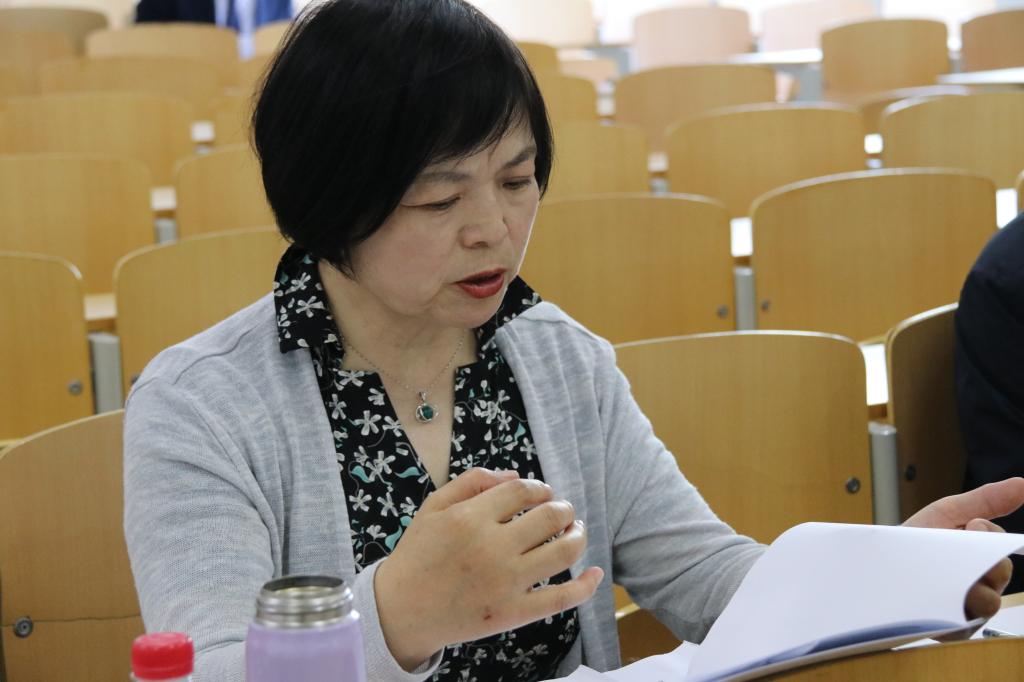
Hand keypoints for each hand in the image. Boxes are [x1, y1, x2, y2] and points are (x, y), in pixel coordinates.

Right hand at [374, 468, 603, 670]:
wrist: (400, 611)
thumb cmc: (418, 554)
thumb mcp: (433, 507)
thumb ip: (471, 482)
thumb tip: (515, 476)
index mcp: (471, 517)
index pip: (523, 491)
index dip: (540, 488)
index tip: (542, 493)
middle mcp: (492, 547)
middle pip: (549, 516)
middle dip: (564, 509)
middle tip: (562, 511)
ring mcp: (506, 582)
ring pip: (563, 551)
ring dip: (577, 535)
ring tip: (574, 531)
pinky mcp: (514, 612)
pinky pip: (561, 598)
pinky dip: (586, 586)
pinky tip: (596, 573)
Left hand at [903, 478, 1023, 619]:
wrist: (876, 563)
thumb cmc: (916, 540)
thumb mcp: (948, 514)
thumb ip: (985, 501)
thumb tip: (1023, 484)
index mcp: (985, 564)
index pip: (1003, 556)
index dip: (993, 537)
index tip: (973, 524)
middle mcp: (982, 590)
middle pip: (1000, 577)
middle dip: (982, 556)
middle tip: (954, 544)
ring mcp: (967, 611)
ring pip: (987, 603)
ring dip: (967, 579)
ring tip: (940, 567)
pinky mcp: (947, 629)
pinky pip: (960, 625)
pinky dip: (950, 604)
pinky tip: (932, 588)